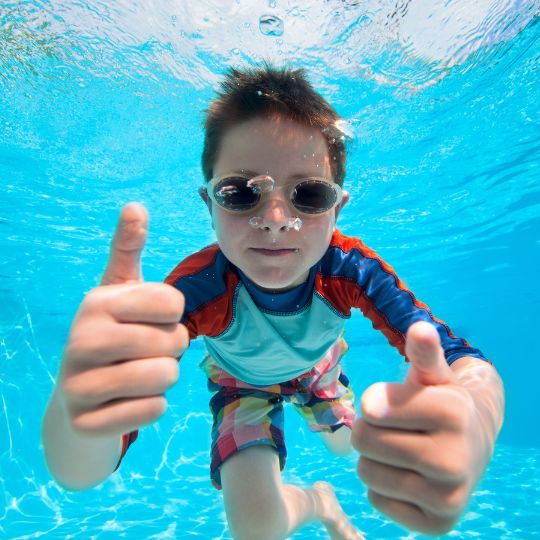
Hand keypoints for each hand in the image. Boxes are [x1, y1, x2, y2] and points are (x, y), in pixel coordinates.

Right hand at [59, 203, 187, 437]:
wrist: (79, 398)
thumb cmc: (113, 335)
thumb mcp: (119, 291)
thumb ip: (128, 249)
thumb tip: (135, 205)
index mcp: (97, 302)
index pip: (174, 302)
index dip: (173, 315)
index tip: (150, 320)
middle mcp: (81, 339)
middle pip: (174, 342)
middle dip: (171, 350)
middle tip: (145, 352)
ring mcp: (78, 384)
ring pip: (166, 377)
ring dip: (163, 378)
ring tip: (138, 374)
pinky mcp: (86, 422)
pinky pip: (153, 411)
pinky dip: (151, 407)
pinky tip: (126, 401)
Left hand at [352, 321, 487, 534]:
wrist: (473, 445)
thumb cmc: (441, 403)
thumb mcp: (433, 375)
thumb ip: (423, 353)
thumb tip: (420, 328)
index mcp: (454, 413)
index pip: (371, 408)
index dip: (374, 403)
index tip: (388, 402)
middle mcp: (456, 459)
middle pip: (363, 441)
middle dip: (369, 429)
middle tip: (393, 428)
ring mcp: (449, 498)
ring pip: (366, 472)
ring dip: (373, 458)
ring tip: (399, 450)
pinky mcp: (437, 524)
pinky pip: (376, 499)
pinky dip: (382, 486)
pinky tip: (407, 475)